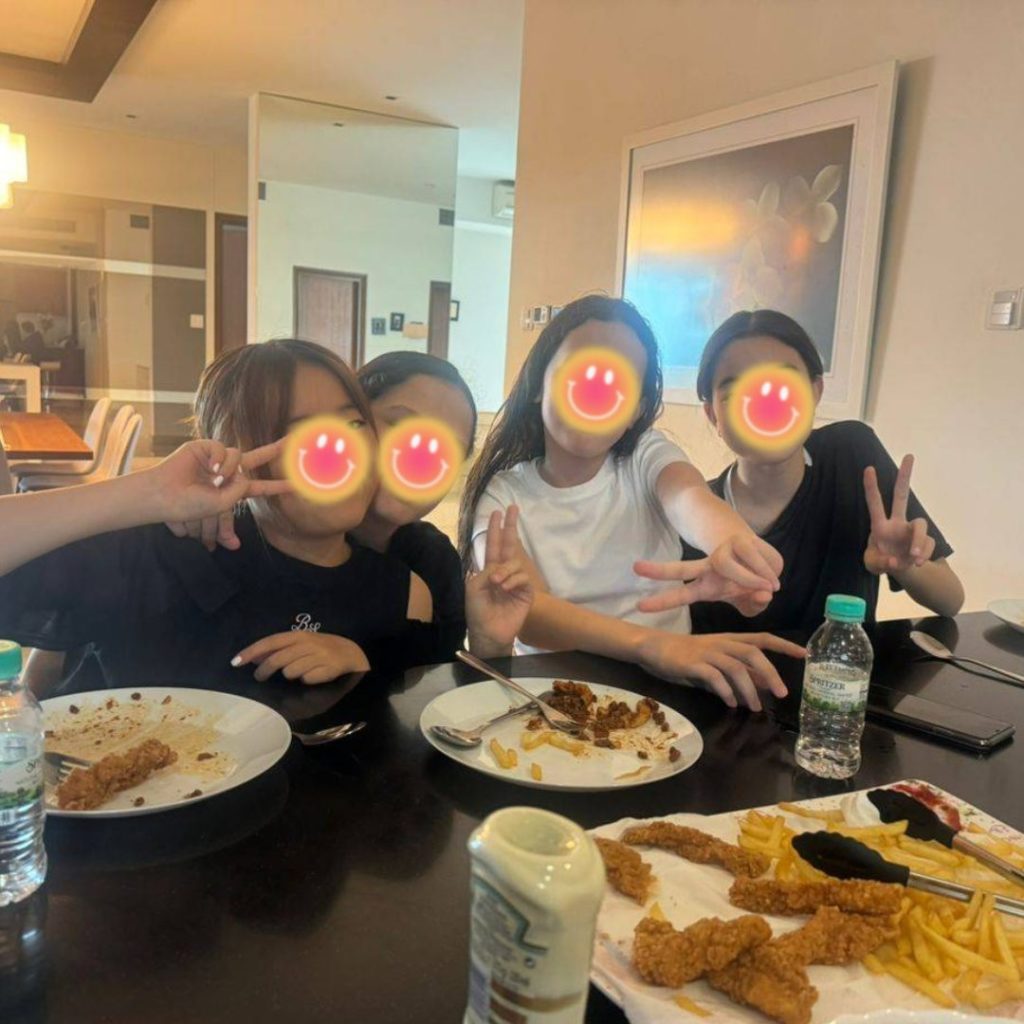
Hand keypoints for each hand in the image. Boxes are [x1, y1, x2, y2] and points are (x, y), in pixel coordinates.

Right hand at [155, 439, 290, 551]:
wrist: (165, 496)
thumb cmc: (190, 505)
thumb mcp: (221, 504)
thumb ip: (239, 489)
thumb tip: (243, 472)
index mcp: (233, 489)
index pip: (260, 487)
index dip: (279, 485)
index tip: (298, 484)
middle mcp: (227, 472)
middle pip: (256, 457)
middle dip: (275, 450)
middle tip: (293, 442)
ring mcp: (216, 459)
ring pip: (239, 456)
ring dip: (230, 469)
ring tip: (215, 479)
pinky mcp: (205, 447)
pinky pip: (223, 448)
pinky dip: (220, 459)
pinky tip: (211, 468)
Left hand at [232, 632, 369, 683]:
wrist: (350, 652)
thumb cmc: (320, 648)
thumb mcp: (300, 644)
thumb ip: (279, 650)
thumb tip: (254, 658)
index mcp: (298, 635)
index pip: (270, 642)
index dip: (252, 651)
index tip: (235, 662)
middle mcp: (307, 643)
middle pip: (277, 659)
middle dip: (265, 671)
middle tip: (259, 678)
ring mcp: (318, 656)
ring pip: (291, 672)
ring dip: (290, 675)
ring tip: (297, 673)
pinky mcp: (327, 669)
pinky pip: (306, 679)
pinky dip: (306, 680)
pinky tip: (312, 676)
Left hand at [466, 506, 533, 656]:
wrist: (488, 632)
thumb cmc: (477, 611)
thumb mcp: (474, 587)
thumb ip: (486, 571)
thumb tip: (500, 567)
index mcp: (489, 569)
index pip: (493, 545)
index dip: (495, 529)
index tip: (497, 512)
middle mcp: (503, 572)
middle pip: (509, 545)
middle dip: (510, 526)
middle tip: (513, 508)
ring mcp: (516, 581)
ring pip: (516, 563)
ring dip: (505, 570)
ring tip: (497, 582)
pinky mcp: (525, 592)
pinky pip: (522, 577)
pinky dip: (513, 580)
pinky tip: (505, 588)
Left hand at [634, 533, 781, 616]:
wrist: (760, 555)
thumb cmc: (748, 586)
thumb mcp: (750, 604)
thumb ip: (754, 605)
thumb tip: (762, 593)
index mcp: (707, 586)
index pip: (682, 594)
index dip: (663, 601)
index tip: (639, 607)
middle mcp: (709, 566)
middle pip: (682, 568)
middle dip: (659, 570)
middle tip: (635, 567)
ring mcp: (724, 551)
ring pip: (736, 570)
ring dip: (755, 580)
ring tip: (771, 587)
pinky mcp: (742, 541)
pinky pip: (759, 562)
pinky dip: (770, 572)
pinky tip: (774, 576)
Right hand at [636, 630, 804, 711]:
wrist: (653, 648)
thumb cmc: (686, 655)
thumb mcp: (715, 662)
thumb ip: (738, 671)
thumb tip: (763, 685)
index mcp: (729, 640)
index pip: (762, 638)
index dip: (784, 645)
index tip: (805, 654)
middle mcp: (721, 643)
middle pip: (753, 652)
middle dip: (771, 673)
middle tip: (781, 694)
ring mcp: (707, 652)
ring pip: (736, 667)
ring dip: (748, 689)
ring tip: (753, 708)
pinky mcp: (692, 663)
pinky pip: (714, 676)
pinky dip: (725, 691)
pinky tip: (729, 702)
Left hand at [863, 454, 933, 573]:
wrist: (899, 569)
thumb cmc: (880, 561)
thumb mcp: (873, 565)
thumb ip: (879, 563)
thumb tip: (894, 560)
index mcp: (880, 526)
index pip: (875, 503)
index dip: (871, 487)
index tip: (868, 468)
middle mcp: (897, 523)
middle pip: (902, 495)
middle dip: (905, 476)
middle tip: (909, 455)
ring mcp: (912, 530)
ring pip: (921, 526)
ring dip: (919, 542)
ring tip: (913, 558)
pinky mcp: (924, 541)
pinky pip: (928, 545)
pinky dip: (923, 555)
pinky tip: (916, 563)